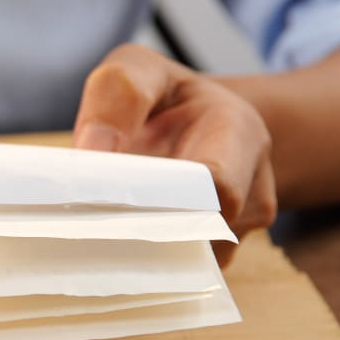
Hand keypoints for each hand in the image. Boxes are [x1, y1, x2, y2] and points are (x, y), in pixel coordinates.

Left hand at [73, 44, 275, 265]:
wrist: (188, 123)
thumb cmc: (161, 96)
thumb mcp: (136, 69)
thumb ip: (119, 93)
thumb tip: (93, 150)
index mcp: (239, 135)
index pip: (216, 186)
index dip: (164, 198)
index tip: (110, 195)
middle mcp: (251, 189)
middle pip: (202, 232)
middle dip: (144, 232)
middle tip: (89, 225)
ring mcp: (235, 230)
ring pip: (189, 260)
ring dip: (139, 251)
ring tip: (93, 235)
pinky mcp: (209, 254)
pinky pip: (179, 271)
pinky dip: (140, 263)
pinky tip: (106, 249)